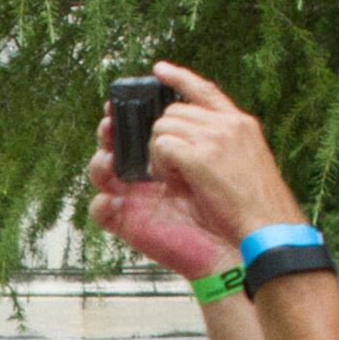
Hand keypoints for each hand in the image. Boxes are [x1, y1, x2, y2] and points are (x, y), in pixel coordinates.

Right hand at [88, 115, 233, 282]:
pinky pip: (101, 211)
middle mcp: (152, 168)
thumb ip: (200, 122)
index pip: (144, 121)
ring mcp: (138, 195)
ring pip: (103, 171)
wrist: (238, 243)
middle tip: (111, 124)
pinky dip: (100, 204)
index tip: (124, 96)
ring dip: (100, 161)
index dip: (131, 107)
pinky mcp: (131, 222)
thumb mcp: (224, 146)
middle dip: (112, 131)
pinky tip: (113, 200)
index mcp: (173, 147)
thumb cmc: (236, 199)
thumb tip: (173, 103)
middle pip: (118, 142)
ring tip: (109, 160)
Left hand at [134, 60, 303, 250]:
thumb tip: (194, 143)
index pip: (205, 90)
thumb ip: (223, 146)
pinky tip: (175, 182)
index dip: (179, 77)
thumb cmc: (258, 206)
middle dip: (164, 137)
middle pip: (174, 111)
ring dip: (160, 153)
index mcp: (241, 123)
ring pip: (164, 127)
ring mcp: (215, 138)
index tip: (159, 69)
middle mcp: (228, 124)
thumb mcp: (247, 162)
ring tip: (176, 178)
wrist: (270, 225)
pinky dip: (161, 165)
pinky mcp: (201, 157)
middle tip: (170, 167)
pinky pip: (163, 146)